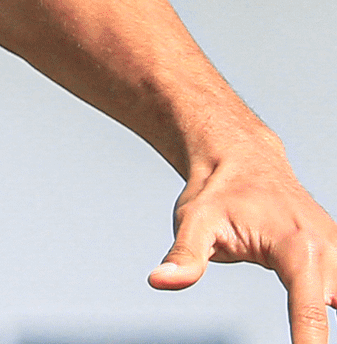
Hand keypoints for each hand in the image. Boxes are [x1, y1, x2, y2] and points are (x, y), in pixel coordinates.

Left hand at [151, 140, 336, 343]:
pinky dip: (332, 302)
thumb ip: (185, 255)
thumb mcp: (194, 219)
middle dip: (321, 335)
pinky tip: (322, 313)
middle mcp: (328, 248)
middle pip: (334, 308)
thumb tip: (159, 280)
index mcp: (298, 246)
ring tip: (309, 335)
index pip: (310, 312)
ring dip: (327, 316)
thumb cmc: (217, 190)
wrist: (240, 154)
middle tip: (300, 342)